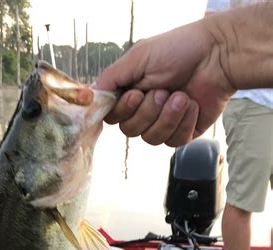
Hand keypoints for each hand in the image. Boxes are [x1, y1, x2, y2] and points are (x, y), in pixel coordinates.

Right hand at [96, 18, 234, 145]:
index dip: (122, 111)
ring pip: (151, 139)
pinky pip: (173, 141)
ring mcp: (163, 123)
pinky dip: (183, 122)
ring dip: (167, 117)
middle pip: (130, 131)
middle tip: (163, 91)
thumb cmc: (180, 50)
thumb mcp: (138, 58)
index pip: (112, 117)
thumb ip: (111, 78)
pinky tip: (192, 105)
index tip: (136, 94)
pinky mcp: (182, 133)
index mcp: (130, 93)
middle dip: (148, 112)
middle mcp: (144, 111)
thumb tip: (87, 95)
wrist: (219, 55)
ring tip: (181, 96)